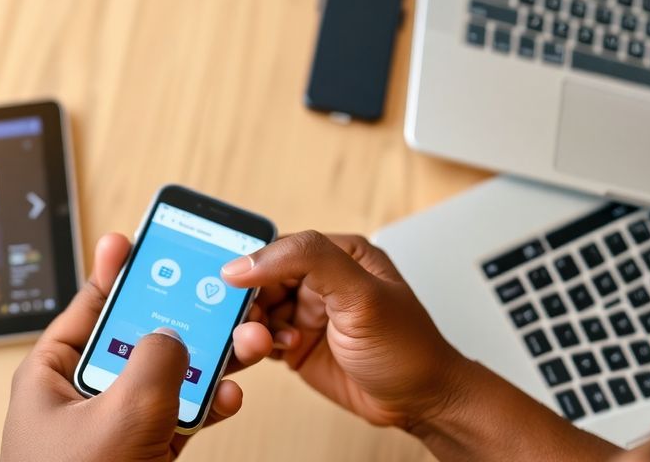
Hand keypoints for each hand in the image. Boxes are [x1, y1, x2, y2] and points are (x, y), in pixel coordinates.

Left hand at [2, 233, 273, 460]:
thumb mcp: (119, 417)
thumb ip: (154, 364)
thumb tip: (173, 338)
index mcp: (52, 374)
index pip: (87, 307)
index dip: (114, 272)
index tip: (135, 241)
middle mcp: (82, 395)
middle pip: (136, 338)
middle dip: (178, 320)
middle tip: (210, 295)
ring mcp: (115, 425)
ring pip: (165, 377)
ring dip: (203, 364)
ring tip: (237, 344)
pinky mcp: (142, 453)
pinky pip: (178, 416)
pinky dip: (204, 406)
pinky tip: (226, 395)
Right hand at [223, 231, 468, 428]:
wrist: (419, 403)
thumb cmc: (406, 347)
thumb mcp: (362, 294)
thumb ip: (309, 262)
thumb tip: (248, 261)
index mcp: (339, 254)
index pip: (281, 246)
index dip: (253, 263)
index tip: (231, 282)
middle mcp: (320, 280)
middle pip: (261, 280)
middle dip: (250, 301)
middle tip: (249, 320)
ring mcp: (307, 312)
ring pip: (257, 310)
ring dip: (253, 326)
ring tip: (265, 342)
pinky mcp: (295, 344)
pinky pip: (260, 337)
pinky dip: (257, 345)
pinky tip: (278, 352)